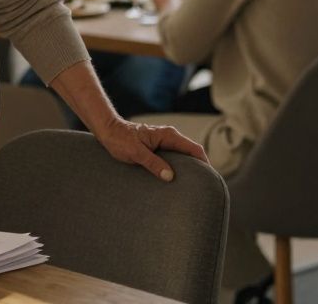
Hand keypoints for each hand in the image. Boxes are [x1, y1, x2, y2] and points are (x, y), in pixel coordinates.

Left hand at [92, 116, 207, 181]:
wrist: (107, 130)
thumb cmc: (119, 139)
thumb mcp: (135, 153)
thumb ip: (152, 163)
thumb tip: (169, 176)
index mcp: (168, 135)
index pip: (194, 149)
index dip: (204, 162)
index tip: (210, 177)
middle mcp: (169, 136)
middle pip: (191, 153)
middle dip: (199, 167)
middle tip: (204, 185)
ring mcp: (164, 141)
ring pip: (183, 155)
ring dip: (188, 167)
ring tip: (192, 185)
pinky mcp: (158, 146)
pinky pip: (174, 156)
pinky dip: (178, 166)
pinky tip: (176, 179)